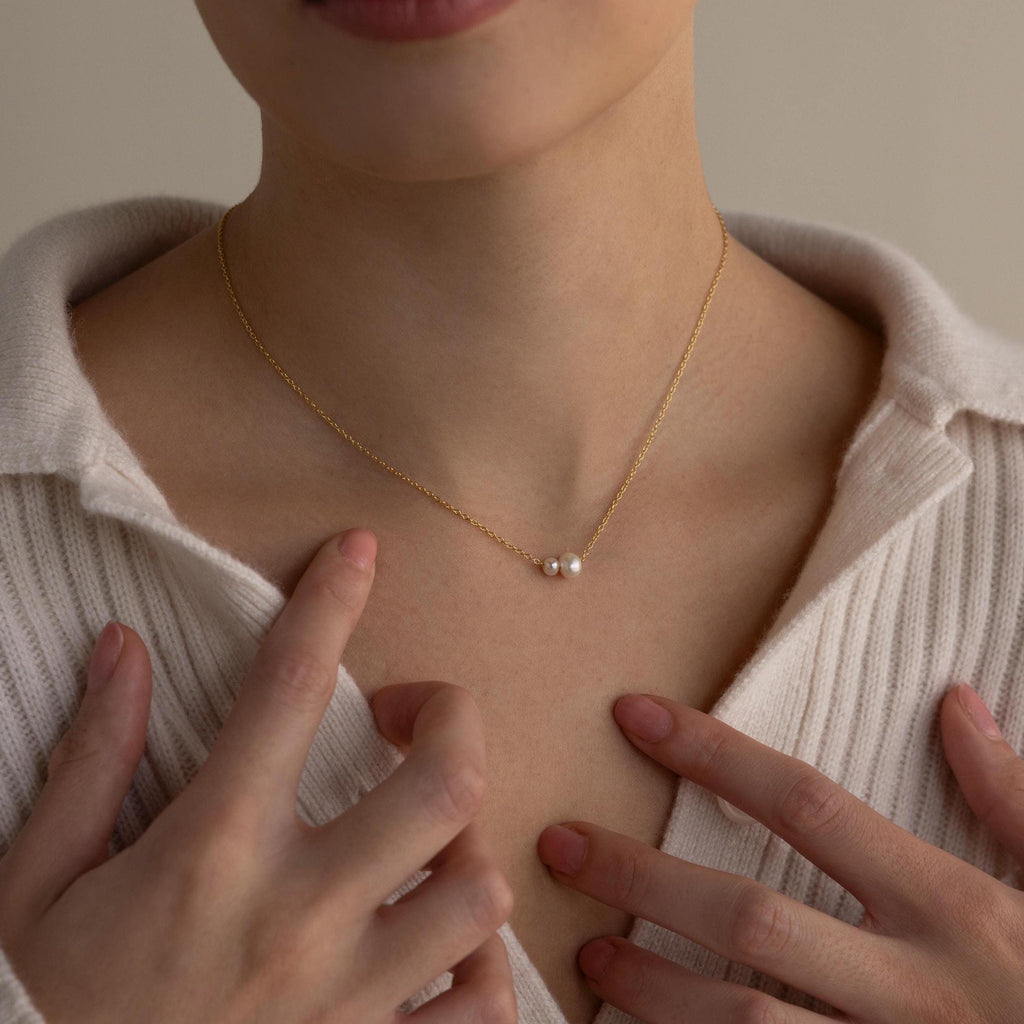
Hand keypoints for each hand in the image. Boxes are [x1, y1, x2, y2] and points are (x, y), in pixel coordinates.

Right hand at [0, 528, 515, 1023]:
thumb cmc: (50, 1008)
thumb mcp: (38, 884)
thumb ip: (91, 760)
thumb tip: (123, 647)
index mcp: (213, 852)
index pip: (290, 688)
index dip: (331, 601)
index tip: (357, 552)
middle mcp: (299, 915)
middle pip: (447, 783)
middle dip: (454, 720)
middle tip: (415, 720)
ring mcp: (349, 1001)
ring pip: (479, 893)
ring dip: (467, 852)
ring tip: (427, 847)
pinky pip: (483, 1007)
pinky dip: (480, 969)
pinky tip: (443, 950)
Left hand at [537, 687, 1023, 1022]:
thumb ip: (1010, 796)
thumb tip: (956, 702)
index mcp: (949, 907)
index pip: (805, 804)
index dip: (713, 754)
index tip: (633, 717)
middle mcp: (909, 984)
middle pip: (748, 917)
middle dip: (643, 878)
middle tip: (561, 845)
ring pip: (741, 1019)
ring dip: (653, 988)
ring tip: (589, 953)